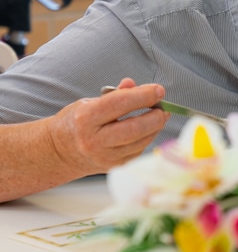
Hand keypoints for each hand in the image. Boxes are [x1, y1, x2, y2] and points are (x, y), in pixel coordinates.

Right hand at [49, 77, 168, 174]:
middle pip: (135, 128)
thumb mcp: (89, 102)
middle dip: (156, 115)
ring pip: (141, 141)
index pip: (120, 104)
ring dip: (155, 127)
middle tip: (164, 107)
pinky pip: (139, 150)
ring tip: (159, 115)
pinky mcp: (114, 167)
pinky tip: (147, 129)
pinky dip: (147, 138)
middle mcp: (94, 140)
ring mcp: (104, 156)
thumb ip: (114, 94)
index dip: (143, 95)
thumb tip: (134, 84)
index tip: (159, 90)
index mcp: (85, 118)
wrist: (60, 152)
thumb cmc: (77, 121)